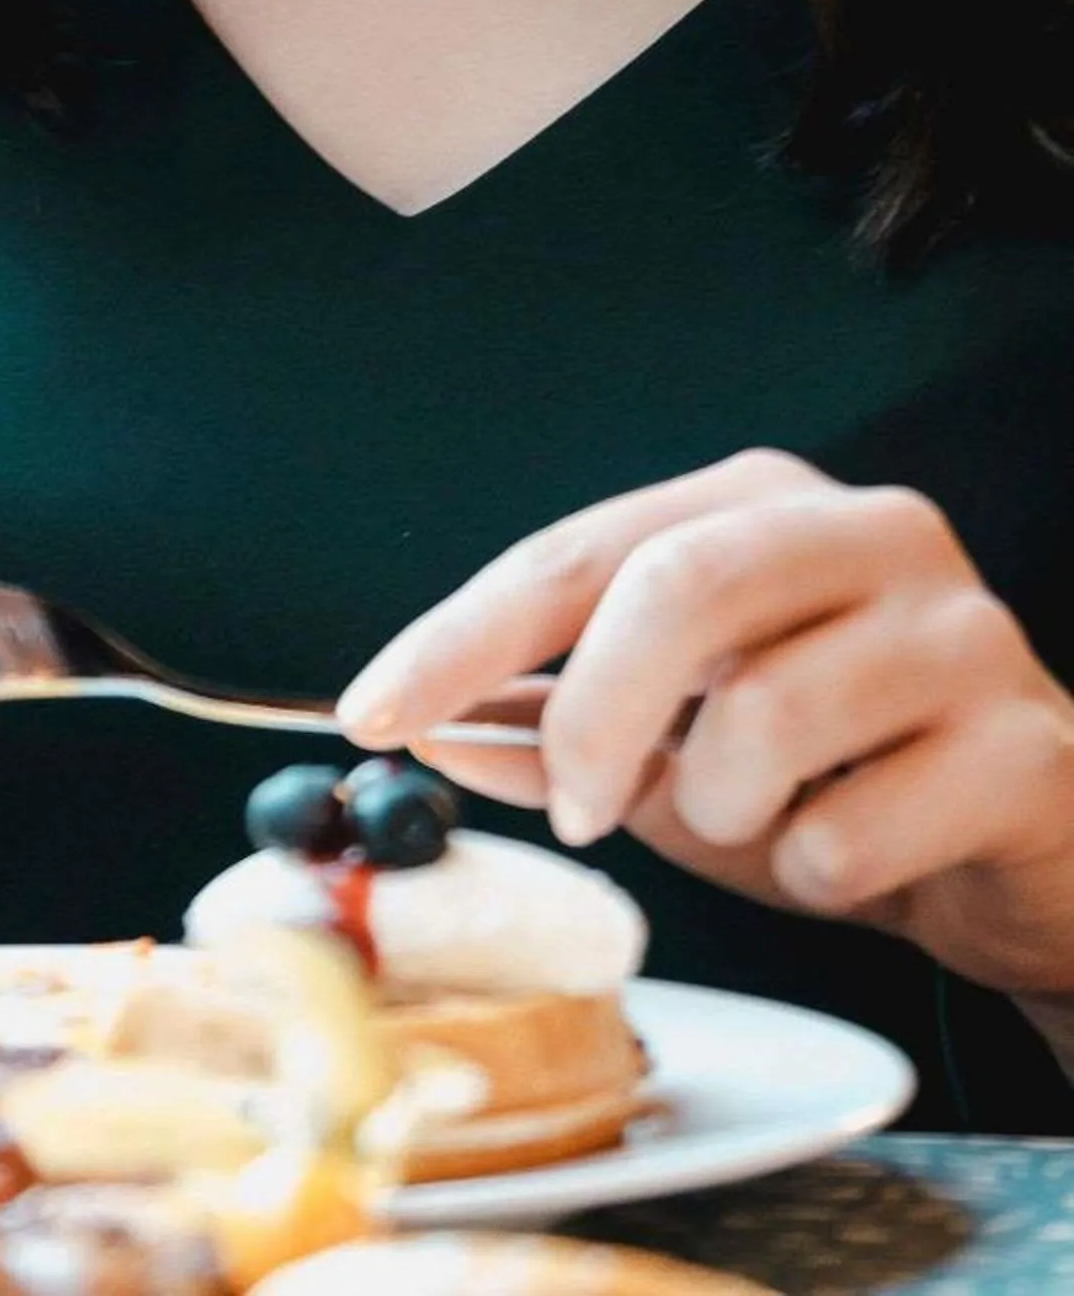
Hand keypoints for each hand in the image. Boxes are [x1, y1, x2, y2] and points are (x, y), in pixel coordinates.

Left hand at [340, 449, 1073, 997]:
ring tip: (766, 822)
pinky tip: (856, 855)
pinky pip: (858, 824)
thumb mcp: (671, 750)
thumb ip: (546, 729)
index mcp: (754, 505)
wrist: (1022, 856)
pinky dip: (819, 869)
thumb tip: (418, 732)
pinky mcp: (1026, 743)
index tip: (367, 716)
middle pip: (676, 586)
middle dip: (593, 716)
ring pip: (768, 712)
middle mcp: (864, 530)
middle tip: (578, 812)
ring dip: (727, 809)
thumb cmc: (831, 778)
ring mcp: (961, 627)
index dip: (459, 637)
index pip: (574, 553)